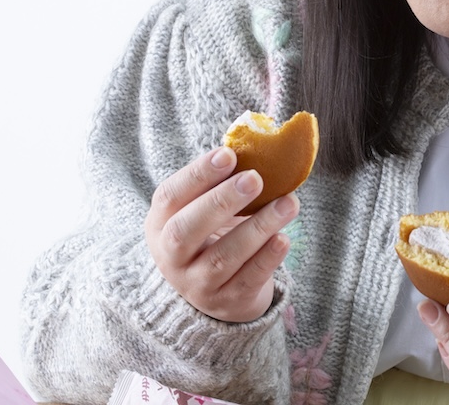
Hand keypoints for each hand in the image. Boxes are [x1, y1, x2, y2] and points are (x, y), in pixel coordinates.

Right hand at [144, 146, 298, 321]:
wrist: (217, 293)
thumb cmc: (212, 235)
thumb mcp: (203, 210)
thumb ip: (221, 183)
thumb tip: (255, 144)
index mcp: (160, 225)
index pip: (170, 197)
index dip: (197, 175)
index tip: (228, 154)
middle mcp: (172, 258)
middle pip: (185, 231)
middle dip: (220, 202)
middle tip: (254, 178)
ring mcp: (197, 285)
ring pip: (223, 258)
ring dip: (258, 228)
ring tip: (288, 203)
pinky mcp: (228, 303)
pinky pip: (247, 281)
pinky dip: (267, 259)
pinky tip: (284, 238)